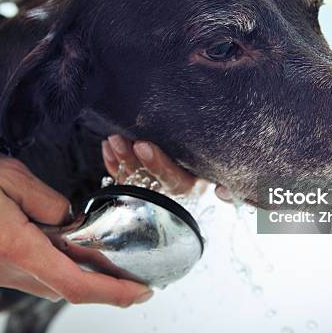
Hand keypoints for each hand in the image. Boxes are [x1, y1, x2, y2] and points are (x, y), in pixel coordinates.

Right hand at [0, 155, 152, 305]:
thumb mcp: (10, 176)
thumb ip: (48, 200)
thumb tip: (69, 219)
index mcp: (17, 247)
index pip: (76, 283)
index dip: (113, 292)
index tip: (141, 292)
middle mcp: (5, 270)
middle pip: (64, 288)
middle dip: (101, 286)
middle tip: (127, 276)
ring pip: (44, 283)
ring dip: (72, 275)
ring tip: (96, 259)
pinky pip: (23, 276)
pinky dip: (47, 268)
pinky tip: (52, 249)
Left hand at [101, 135, 232, 200]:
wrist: (207, 153)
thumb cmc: (211, 152)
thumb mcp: (217, 160)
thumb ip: (224, 173)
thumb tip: (223, 191)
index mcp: (194, 186)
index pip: (175, 181)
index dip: (157, 165)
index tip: (142, 145)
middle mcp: (173, 193)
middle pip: (148, 182)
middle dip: (131, 161)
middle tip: (118, 139)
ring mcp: (156, 190)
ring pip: (133, 181)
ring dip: (120, 160)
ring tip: (111, 139)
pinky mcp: (141, 185)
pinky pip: (123, 179)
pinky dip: (113, 164)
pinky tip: (106, 148)